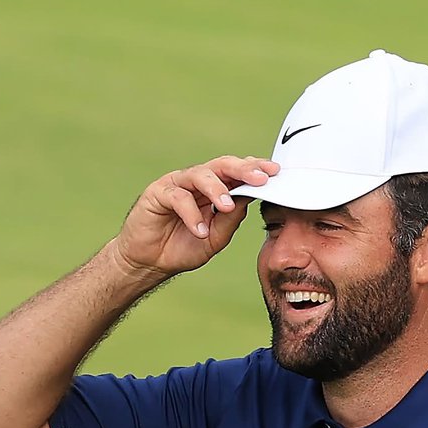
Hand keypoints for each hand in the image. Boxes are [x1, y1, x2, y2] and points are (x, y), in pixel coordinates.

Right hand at [111, 156, 279, 279]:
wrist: (150, 261)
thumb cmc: (183, 247)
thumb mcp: (216, 238)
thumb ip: (231, 219)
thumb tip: (250, 199)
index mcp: (214, 190)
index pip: (237, 174)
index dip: (255, 170)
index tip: (276, 173)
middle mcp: (197, 182)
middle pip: (222, 165)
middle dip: (243, 169)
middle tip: (260, 178)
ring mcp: (177, 184)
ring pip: (200, 175)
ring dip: (217, 190)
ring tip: (227, 207)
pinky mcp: (158, 192)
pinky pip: (178, 197)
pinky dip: (191, 214)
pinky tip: (200, 231)